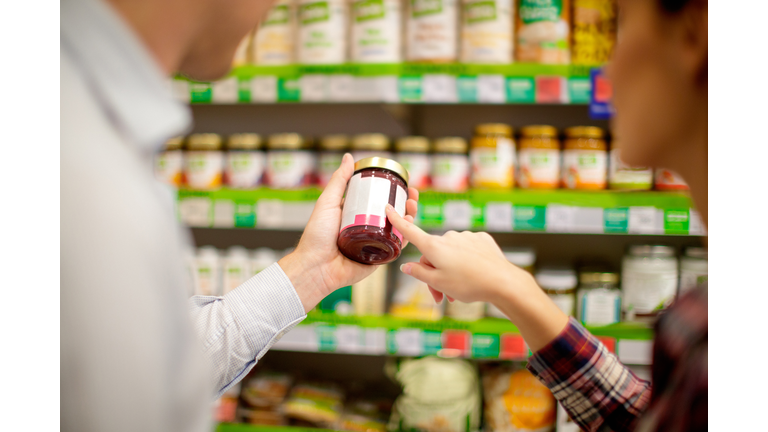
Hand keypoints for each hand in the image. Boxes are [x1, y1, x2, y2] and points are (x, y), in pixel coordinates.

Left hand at [279, 153, 418, 312]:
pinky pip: (395, 247)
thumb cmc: (316, 236)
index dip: (393, 190)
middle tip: (413, 195)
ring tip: (413, 208)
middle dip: (406, 203)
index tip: (404, 182)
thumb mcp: (327, 203)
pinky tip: (410, 226)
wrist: (315, 267)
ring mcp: (374, 243)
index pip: (378, 199)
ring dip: (409, 217)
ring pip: (397, 228)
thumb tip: (349, 157)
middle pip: (392, 213)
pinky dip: (406, 237)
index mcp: (355, 214)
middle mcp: (366, 227)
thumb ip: (339, 181)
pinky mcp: (378, 258)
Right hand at [384, 205, 518, 303]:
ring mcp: (466, 236)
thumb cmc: (468, 284)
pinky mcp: (481, 239)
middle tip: (441, 297)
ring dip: (450, 270)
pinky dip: (466, 262)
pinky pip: (466, 249)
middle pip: (432, 253)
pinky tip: (474, 274)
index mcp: (434, 246)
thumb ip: (419, 273)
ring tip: (458, 292)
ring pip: (450, 253)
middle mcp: (448, 237)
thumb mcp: (438, 282)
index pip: (410, 231)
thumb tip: (406, 266)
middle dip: (433, 273)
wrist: (502, 282)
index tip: (388, 207)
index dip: (397, 220)